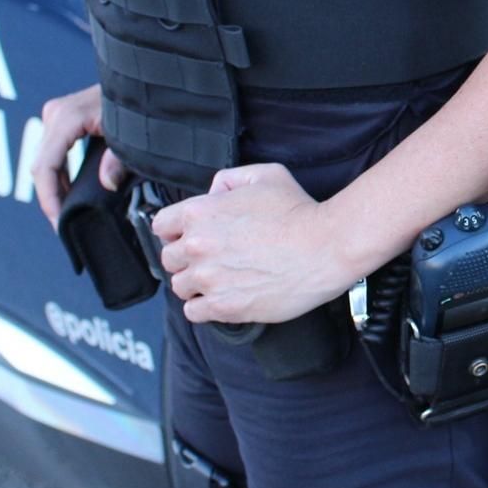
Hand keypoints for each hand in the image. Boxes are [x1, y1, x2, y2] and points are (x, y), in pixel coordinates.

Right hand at [32, 83, 127, 225]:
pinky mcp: (63, 119)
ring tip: (66, 215)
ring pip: (45, 160)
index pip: (45, 166)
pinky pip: (54, 153)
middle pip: (41, 165)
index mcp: (66, 119)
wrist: (140, 77)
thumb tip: (108, 185)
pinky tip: (70, 194)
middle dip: (50, 198)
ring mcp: (56, 115)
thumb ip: (119, 159)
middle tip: (62, 226)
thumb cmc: (136, 101)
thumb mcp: (130, 132)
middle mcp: (54, 115)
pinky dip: (60, 175)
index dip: (49, 198)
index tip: (57, 223)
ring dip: (54, 187)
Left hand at [151, 164, 361, 325]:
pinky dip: (204, 307)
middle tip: (211, 258)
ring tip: (218, 279)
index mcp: (200, 213)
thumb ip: (227, 179)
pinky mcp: (224, 306)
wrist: (326, 246)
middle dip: (186, 257)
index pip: (161, 225)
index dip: (176, 230)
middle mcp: (197, 246)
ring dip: (195, 283)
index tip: (189, 236)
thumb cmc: (298, 211)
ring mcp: (209, 279)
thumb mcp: (264, 175)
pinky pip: (194, 312)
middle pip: (170, 258)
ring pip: (180, 286)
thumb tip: (212, 193)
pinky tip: (222, 297)